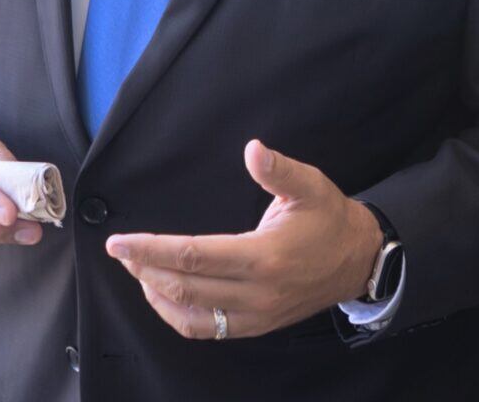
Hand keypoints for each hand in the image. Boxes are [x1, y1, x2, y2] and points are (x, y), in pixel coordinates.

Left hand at [109, 140, 383, 340]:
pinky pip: (207, 329)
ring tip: (140, 271)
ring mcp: (255, 314)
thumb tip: (252, 149)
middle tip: (122, 252)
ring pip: (190, 315)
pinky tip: (165, 295)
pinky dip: (177, 315)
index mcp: (264, 256)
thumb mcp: (311, 186)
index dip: (151, 249)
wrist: (359, 261)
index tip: (119, 243)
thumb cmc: (330, 219)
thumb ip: (278, 170)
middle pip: (183, 287)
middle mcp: (256, 291)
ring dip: (157, 294)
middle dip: (145, 269)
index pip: (193, 255)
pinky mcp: (256, 325)